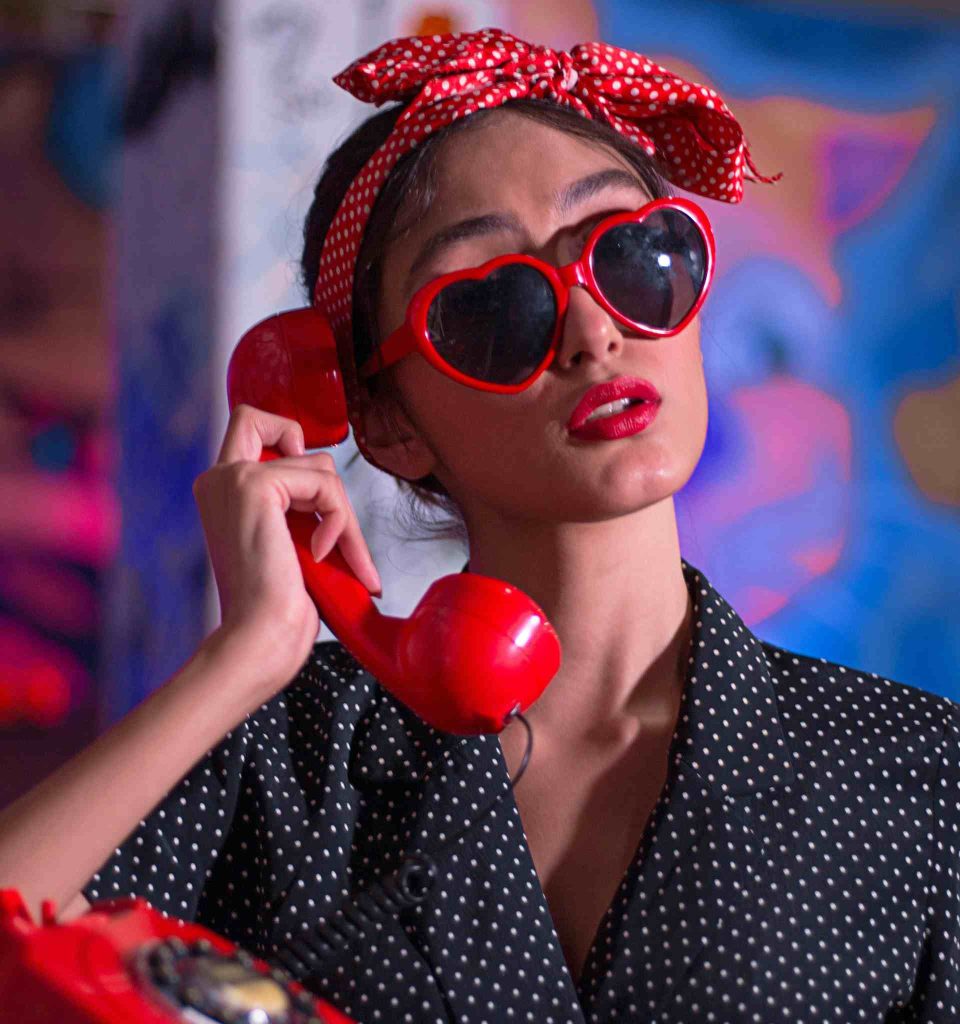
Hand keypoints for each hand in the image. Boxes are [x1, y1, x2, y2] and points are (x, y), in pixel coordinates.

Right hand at [192, 404, 381, 688]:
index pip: (253, 425)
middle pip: (280, 425)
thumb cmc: (276, 606)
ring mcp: (234, 477)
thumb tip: (328, 480)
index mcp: (222, 491)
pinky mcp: (254, 484)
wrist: (261, 638)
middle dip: (322, 478)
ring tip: (333, 558)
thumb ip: (294, 503)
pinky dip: (338, 522)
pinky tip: (320, 554)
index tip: (312, 497)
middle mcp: (220, 478)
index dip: (290, 440)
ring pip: (320, 465)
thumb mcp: (287, 541)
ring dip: (342, 515)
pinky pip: (325, 484)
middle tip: (329, 534)